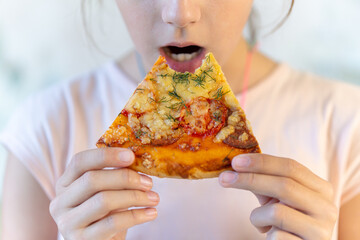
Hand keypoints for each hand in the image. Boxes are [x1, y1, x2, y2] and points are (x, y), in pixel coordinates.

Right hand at [50, 148, 158, 239]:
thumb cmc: (106, 214)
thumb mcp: (106, 192)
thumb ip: (114, 176)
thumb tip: (138, 159)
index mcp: (65, 183)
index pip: (80, 161)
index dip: (106, 155)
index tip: (131, 155)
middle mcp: (61, 202)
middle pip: (92, 180)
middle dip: (125, 177)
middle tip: (148, 182)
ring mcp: (68, 223)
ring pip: (103, 200)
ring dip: (134, 197)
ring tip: (154, 198)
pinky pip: (112, 223)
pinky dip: (136, 216)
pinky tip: (151, 213)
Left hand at [219, 154, 337, 239]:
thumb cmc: (285, 221)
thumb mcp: (277, 198)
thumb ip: (264, 180)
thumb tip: (236, 163)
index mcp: (321, 189)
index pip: (291, 167)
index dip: (261, 162)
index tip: (235, 161)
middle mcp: (327, 208)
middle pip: (284, 185)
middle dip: (249, 179)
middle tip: (224, 178)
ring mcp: (320, 230)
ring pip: (277, 212)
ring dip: (257, 216)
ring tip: (259, 222)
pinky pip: (276, 235)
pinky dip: (265, 233)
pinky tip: (270, 235)